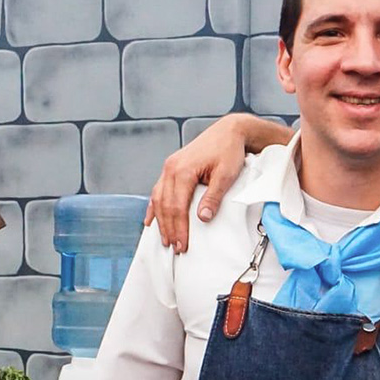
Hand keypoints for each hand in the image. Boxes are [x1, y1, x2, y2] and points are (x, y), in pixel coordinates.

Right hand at [147, 113, 257, 251]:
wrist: (229, 131)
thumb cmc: (229, 150)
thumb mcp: (226, 174)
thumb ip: (213, 196)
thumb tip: (202, 218)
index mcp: (183, 170)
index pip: (177, 206)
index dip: (179, 228)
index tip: (182, 245)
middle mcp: (171, 168)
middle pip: (165, 205)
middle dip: (169, 229)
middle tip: (175, 248)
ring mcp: (169, 167)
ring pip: (158, 199)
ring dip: (161, 221)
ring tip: (165, 239)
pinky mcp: (172, 168)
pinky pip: (158, 190)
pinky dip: (154, 206)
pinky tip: (150, 220)